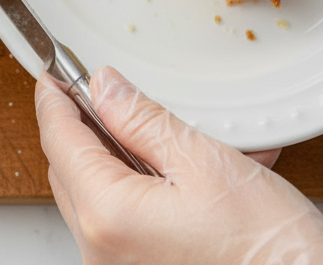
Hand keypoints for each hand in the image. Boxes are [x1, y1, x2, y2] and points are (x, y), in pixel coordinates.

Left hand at [35, 68, 322, 264]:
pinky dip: (143, 189)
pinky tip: (186, 171)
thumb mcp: (204, 161)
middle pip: (71, 169)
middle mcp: (101, 249)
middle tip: (106, 94)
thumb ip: (142, 120)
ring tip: (167, 133)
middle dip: (85, 127)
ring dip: (120, 157)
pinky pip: (124, 221)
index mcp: (107, 214)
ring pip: (97, 194)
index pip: (60, 140)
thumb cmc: (268, 250)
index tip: (54, 75)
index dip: (55, 99)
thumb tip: (104, 89)